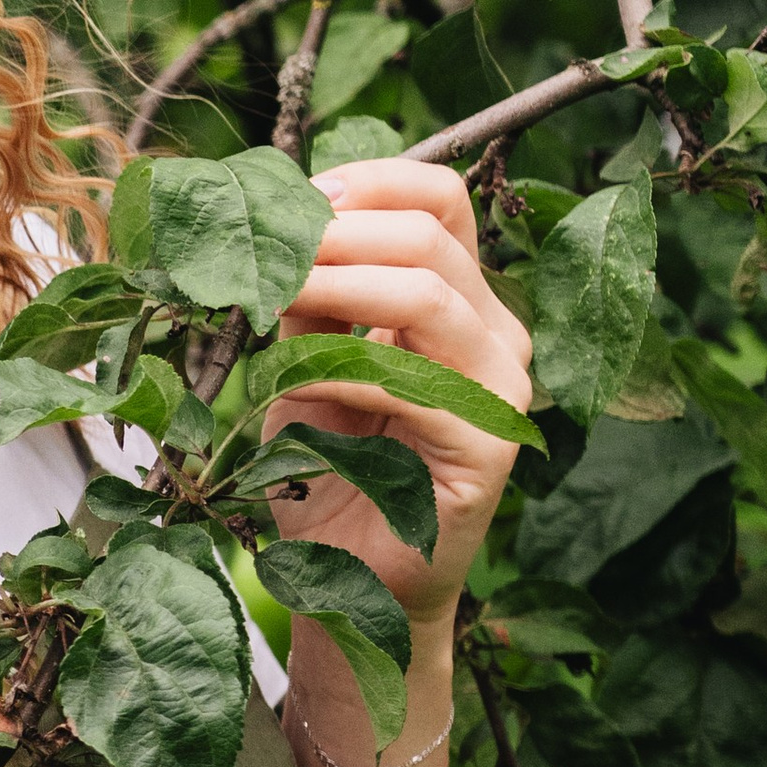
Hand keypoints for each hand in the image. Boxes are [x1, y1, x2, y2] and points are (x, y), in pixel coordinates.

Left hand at [267, 160, 531, 634]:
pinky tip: (295, 382)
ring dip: (337, 285)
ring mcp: (499, 391)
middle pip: (430, 235)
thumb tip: (279, 227)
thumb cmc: (332, 471)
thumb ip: (310, 301)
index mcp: (459, 300)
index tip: (295, 199)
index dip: (368, 184)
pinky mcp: (485, 448)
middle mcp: (495, 335)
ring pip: (430, 294)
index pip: (440, 201)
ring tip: (273, 296)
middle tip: (268, 250)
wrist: (352, 583)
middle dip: (337, 232)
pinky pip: (414, 383)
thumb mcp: (308, 364)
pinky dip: (343, 370)